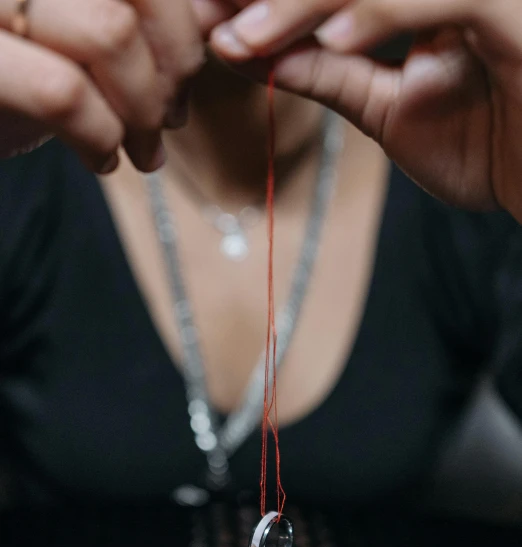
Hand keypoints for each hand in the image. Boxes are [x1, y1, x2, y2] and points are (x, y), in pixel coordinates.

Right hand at [0, 0, 204, 171]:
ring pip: (110, 34)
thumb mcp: (75, 34)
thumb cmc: (12, 76)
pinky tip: (103, 161)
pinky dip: (101, 138)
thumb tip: (216, 23)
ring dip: (143, 112)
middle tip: (170, 122)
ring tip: (141, 151)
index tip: (186, 81)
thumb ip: (133, 20)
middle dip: (172, 70)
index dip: (182, 26)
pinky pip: (65, 93)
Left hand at [210, 0, 521, 223]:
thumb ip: (330, 72)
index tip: (207, 15)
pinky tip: (332, 41)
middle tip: (206, 13)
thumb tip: (257, 53)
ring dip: (303, 1)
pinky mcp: (508, 8)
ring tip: (243, 37)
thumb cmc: (485, 144)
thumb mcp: (387, 109)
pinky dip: (381, 13)